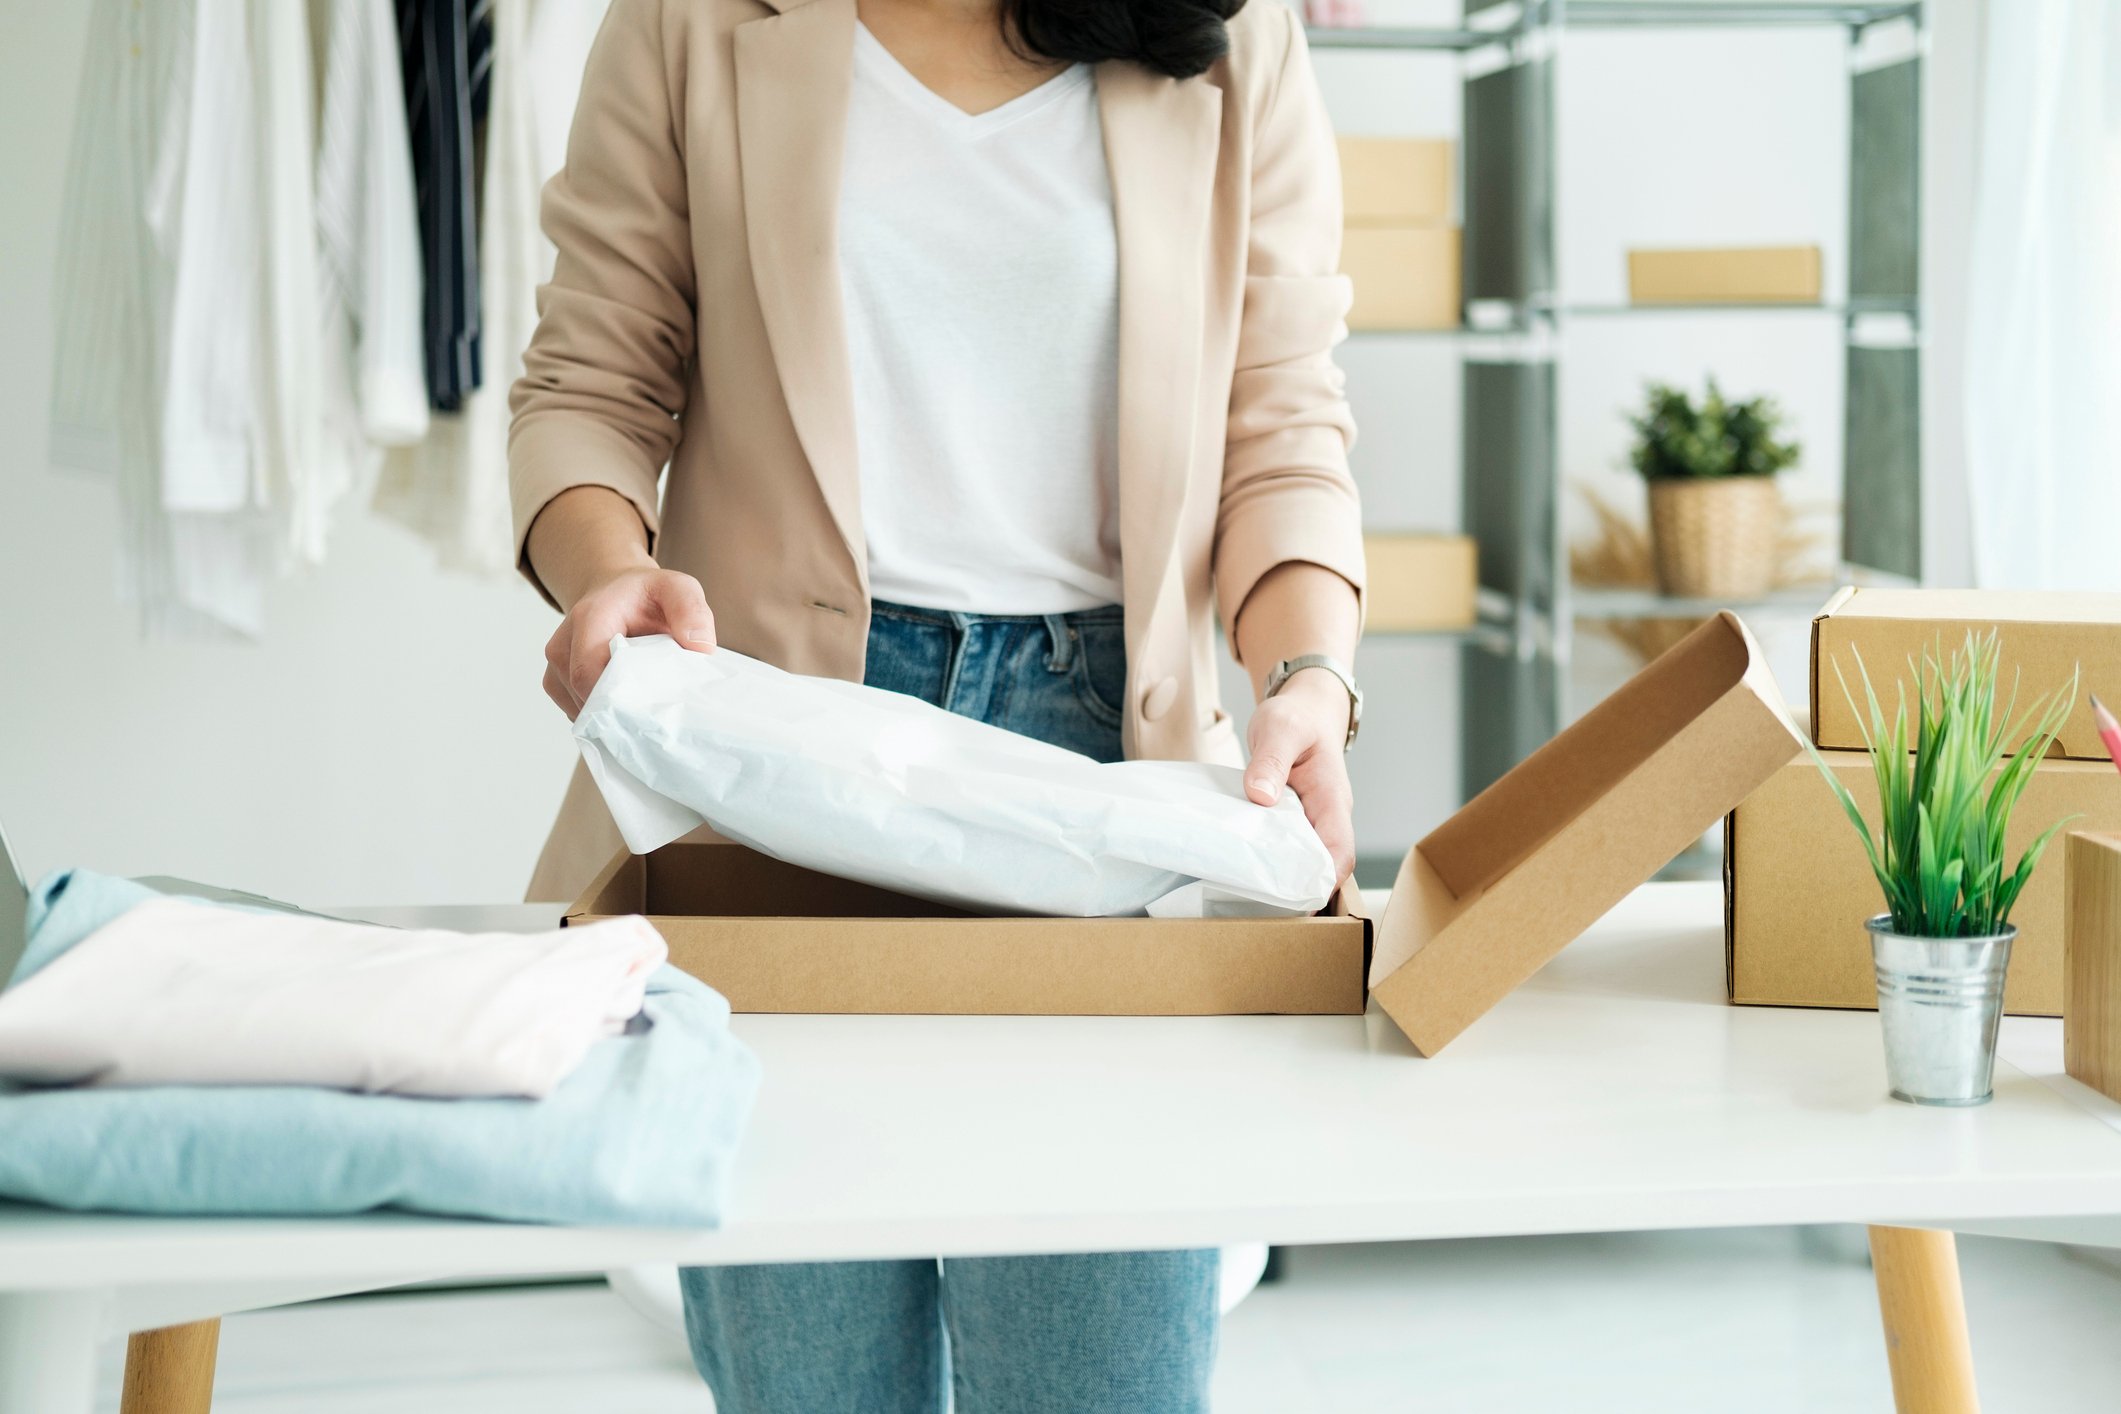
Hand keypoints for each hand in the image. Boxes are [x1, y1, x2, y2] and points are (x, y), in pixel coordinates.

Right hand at [542, 567, 715, 718]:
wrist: (616, 591)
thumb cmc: (646, 594)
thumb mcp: (678, 588)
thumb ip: (691, 610)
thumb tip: (700, 647)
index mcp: (589, 619)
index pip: (588, 672)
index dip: (616, 699)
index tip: (652, 712)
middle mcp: (562, 644)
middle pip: (584, 697)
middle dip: (621, 714)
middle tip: (659, 720)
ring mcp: (556, 667)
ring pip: (580, 710)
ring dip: (613, 718)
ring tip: (646, 711)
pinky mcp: (557, 683)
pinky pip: (578, 713)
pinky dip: (604, 718)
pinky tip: (629, 710)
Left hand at [1242, 671, 1356, 884]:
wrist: (1304, 708)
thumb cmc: (1297, 717)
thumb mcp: (1280, 728)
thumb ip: (1271, 760)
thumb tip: (1260, 796)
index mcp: (1333, 801)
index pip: (1340, 854)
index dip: (1323, 882)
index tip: (1297, 902)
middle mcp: (1326, 818)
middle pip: (1321, 867)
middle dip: (1298, 889)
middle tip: (1260, 906)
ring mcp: (1310, 821)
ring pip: (1302, 861)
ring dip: (1281, 878)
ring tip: (1246, 894)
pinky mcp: (1291, 820)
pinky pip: (1284, 847)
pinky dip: (1268, 860)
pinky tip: (1241, 868)